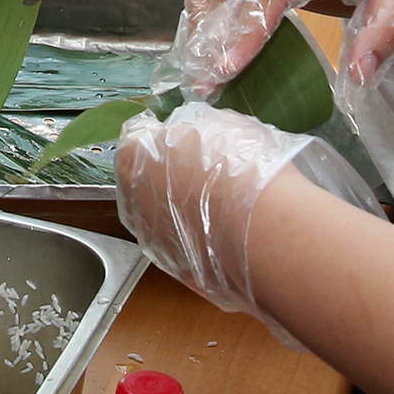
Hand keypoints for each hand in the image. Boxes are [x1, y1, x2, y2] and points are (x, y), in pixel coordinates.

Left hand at [114, 99, 322, 321]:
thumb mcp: (219, 124)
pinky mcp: (174, 269)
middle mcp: (132, 199)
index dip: (164, 136)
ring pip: (164, 218)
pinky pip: (185, 247)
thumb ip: (194, 129)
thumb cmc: (239, 167)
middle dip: (171, 176)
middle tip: (209, 175)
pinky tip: (229, 236)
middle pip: (146, 181)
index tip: (187, 141)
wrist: (261, 228)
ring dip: (185, 211)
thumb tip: (195, 135)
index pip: (139, 137)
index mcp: (134, 156)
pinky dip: (200, 242)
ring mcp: (150, 238)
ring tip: (225, 209)